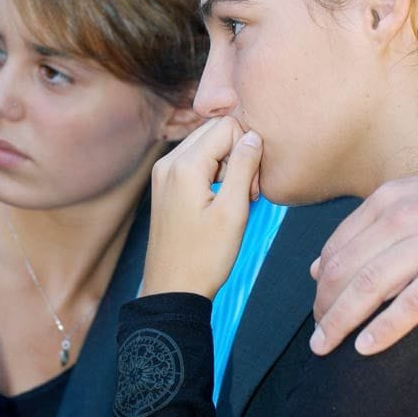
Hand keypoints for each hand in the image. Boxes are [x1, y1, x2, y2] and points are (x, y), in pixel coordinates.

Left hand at [141, 116, 262, 298]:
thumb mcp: (233, 212)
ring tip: (234, 200)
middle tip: (244, 193)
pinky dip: (214, 173)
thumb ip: (244, 167)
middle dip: (237, 155)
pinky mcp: (165, 184)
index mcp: (184, 165)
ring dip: (227, 165)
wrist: (172, 290)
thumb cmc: (204, 257)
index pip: (227, 126)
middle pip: (215, 131)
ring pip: (207, 145)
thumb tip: (254, 136)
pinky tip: (220, 200)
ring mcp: (164, 172)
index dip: (247, 149)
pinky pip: (196, 161)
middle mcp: (169, 161)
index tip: (250, 186)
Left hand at [310, 167, 417, 355]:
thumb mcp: (415, 200)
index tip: (317, 306)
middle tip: (318, 334)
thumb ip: (369, 226)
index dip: (319, 282)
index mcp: (388, 197)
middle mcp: (402, 214)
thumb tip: (319, 265)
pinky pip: (411, 304)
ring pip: (368, 286)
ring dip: (340, 321)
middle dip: (323, 306)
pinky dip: (384, 329)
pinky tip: (365, 347)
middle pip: (345, 268)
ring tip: (326, 344)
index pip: (337, 245)